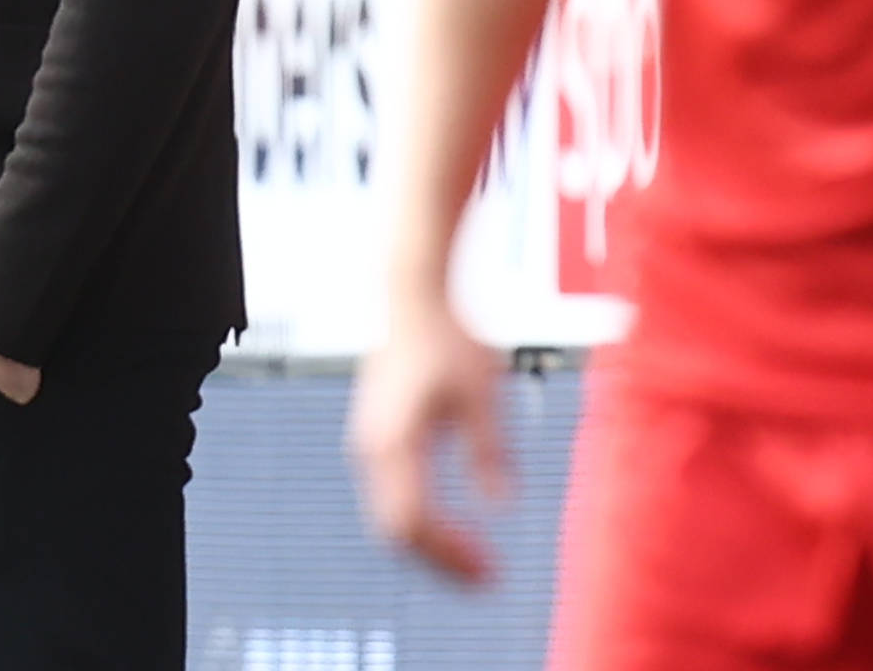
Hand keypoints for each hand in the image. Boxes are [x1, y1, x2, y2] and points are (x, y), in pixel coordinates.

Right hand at [347, 299, 510, 584]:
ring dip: (431, 543)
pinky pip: (393, 495)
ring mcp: (370, 443)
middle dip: (440, 560)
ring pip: (390, 515)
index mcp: (393, 440)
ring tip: (477, 561)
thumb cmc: (448, 337)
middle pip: (395, 529)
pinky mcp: (378, 436)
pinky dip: (422, 519)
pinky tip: (456, 527)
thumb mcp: (481, 394)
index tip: (491, 572)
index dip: (449, 554)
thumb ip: (488, 451)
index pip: (411, 521)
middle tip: (488, 577)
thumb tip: (502, 504)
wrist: (412, 295)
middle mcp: (372, 447)